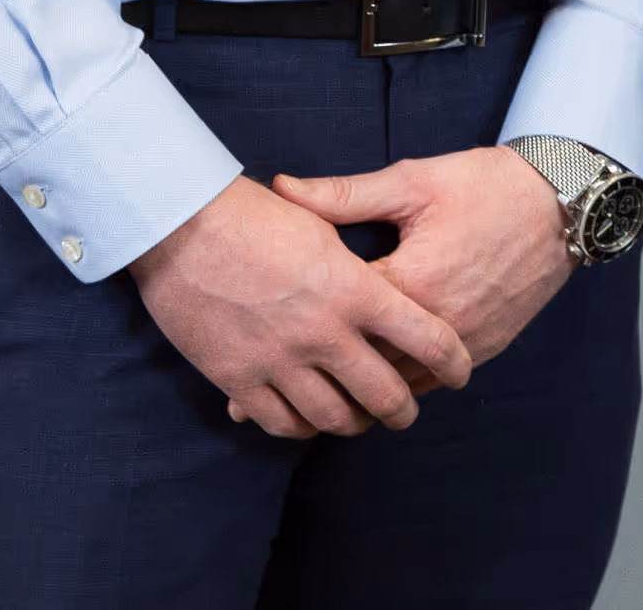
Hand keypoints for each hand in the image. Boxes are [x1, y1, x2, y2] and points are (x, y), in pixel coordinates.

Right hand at [132, 174, 475, 438]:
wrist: (181, 227)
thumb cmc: (255, 215)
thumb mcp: (322, 224)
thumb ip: (357, 261)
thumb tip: (387, 279)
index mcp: (356, 290)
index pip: (427, 338)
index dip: (453, 361)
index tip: (461, 370)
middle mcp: (324, 333)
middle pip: (385, 394)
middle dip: (404, 409)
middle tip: (407, 411)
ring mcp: (280, 361)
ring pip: (335, 418)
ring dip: (356, 423)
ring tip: (361, 418)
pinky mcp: (239, 379)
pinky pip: (282, 422)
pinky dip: (303, 427)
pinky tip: (309, 418)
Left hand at [276, 147, 573, 371]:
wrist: (562, 200)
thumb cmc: (486, 185)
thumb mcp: (412, 182)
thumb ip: (343, 195)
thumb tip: (282, 189)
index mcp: (410, 282)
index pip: (339, 320)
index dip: (295, 330)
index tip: (258, 340)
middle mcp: (437, 322)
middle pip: (364, 366)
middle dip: (318, 375)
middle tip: (265, 389)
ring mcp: (465, 341)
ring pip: (399, 386)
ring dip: (361, 389)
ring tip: (314, 394)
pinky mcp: (487, 347)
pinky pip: (434, 383)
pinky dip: (403, 385)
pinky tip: (376, 383)